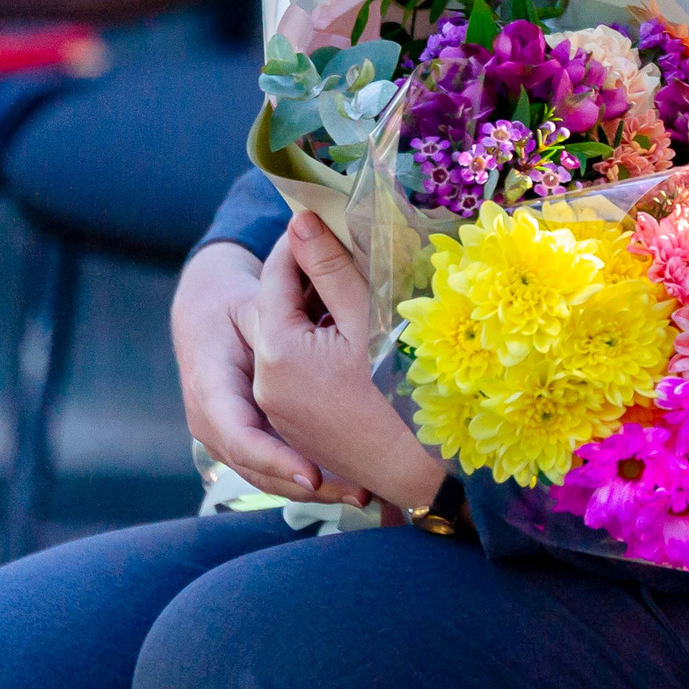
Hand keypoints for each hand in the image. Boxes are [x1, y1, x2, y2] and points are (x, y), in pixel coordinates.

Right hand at [173, 240, 351, 502]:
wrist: (206, 313)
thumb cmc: (232, 305)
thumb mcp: (252, 308)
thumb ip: (276, 322)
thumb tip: (307, 328)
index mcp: (210, 389)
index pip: (240, 437)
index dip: (275, 460)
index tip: (312, 476)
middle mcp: (211, 423)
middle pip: (256, 468)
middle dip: (304, 487)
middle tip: (355, 494)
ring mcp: (225, 436)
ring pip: (266, 476)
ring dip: (314, 491)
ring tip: (362, 495)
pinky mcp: (245, 440)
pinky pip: (275, 467)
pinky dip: (310, 479)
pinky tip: (351, 484)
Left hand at [250, 211, 445, 511]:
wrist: (422, 469)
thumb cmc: (406, 387)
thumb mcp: (370, 315)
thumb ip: (330, 267)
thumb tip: (300, 222)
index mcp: (277, 350)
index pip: (277, 275)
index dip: (302, 241)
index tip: (325, 220)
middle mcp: (265, 383)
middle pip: (278, 309)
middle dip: (307, 278)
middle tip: (345, 256)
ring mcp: (279, 411)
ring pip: (287, 343)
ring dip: (313, 315)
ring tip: (355, 298)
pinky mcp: (297, 430)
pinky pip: (296, 375)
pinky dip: (317, 350)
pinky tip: (355, 344)